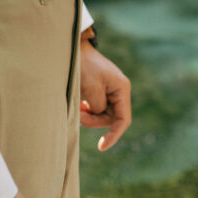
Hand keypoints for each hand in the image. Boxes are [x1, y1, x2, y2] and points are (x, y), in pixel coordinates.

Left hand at [79, 32, 131, 150]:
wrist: (74, 49)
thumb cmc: (84, 67)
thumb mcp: (91, 90)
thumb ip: (98, 107)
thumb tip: (99, 114)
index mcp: (121, 89)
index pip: (123, 119)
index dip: (114, 135)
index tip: (101, 147)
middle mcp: (118, 91)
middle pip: (110, 118)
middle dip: (93, 120)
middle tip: (79, 113)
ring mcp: (109, 91)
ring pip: (101, 114)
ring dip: (88, 114)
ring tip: (76, 105)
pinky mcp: (99, 90)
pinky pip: (95, 107)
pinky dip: (86, 109)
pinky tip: (78, 102)